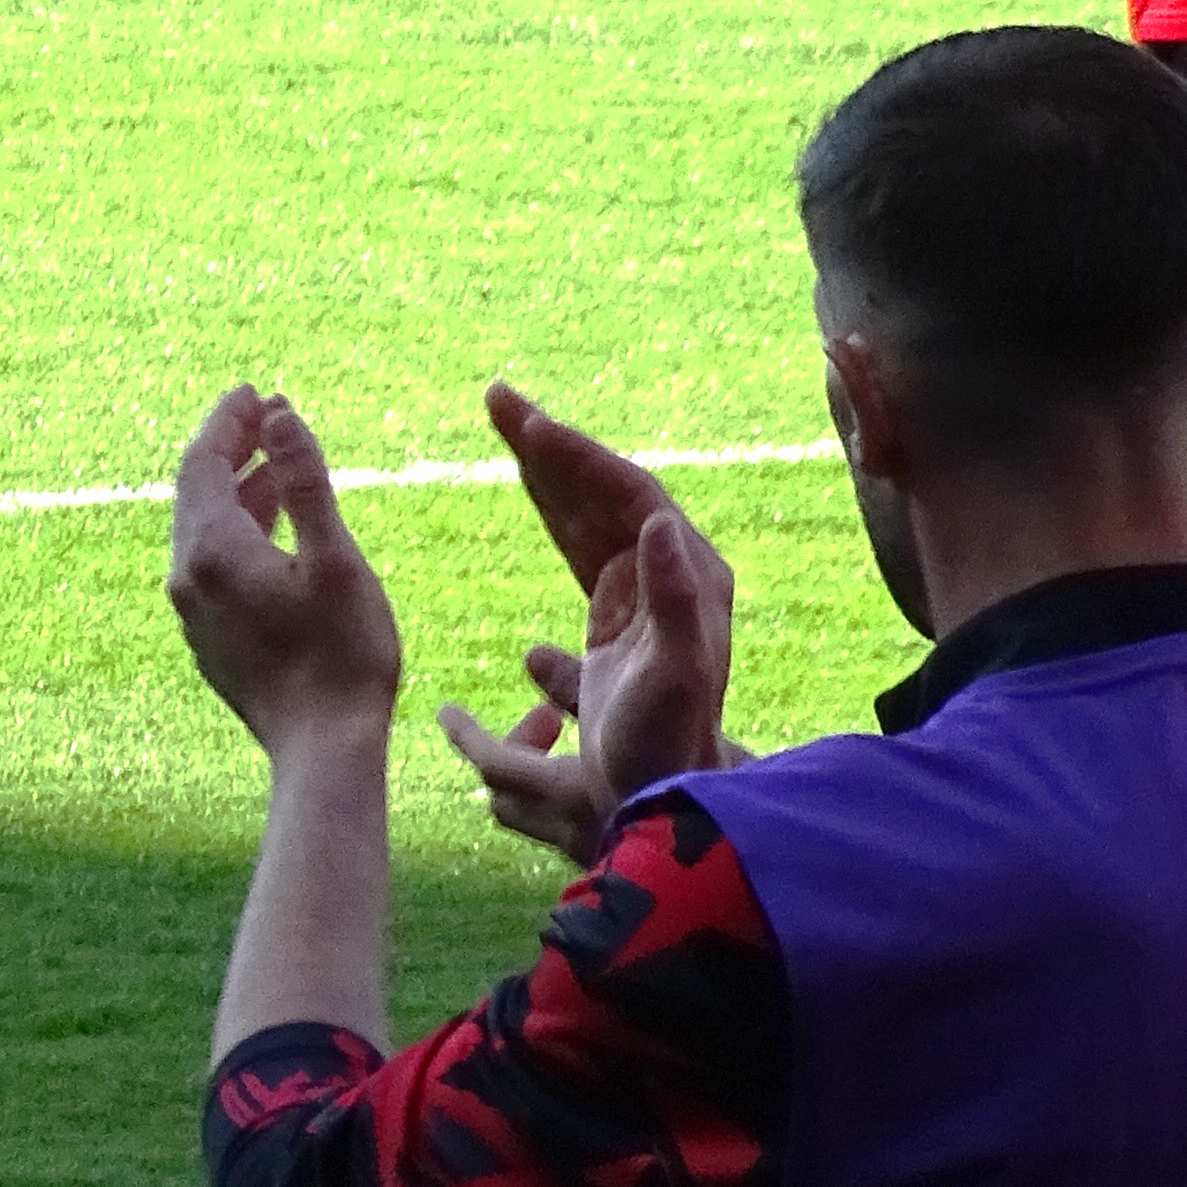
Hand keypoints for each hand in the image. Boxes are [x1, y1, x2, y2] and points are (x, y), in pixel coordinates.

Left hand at [168, 387, 405, 760]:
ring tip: (273, 459)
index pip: (202, 463)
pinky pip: (210, 562)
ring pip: (202, 528)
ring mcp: (192, 610)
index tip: (255, 391)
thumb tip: (279, 414)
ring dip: (236, 489)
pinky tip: (271, 527)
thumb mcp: (335, 559)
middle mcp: (187, 576)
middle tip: (262, 412)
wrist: (322, 748)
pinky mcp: (207, 635)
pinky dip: (237, 529)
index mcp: (212, 550)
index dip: (227, 422)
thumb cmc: (343, 655)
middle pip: (194, 492)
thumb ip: (304, 482)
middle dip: (227, 446)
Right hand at [429, 383, 737, 858]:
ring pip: (587, 509)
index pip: (630, 494)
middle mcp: (670, 569)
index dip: (579, 457)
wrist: (656, 789)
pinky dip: (549, 505)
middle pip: (605, 488)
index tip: (528, 426)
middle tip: (498, 398)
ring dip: (546, 465)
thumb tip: (658, 520)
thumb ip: (674, 597)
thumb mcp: (677, 673)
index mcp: (688, 574)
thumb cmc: (665, 737)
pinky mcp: (613, 610)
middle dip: (553, 443)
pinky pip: (577, 541)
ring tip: (502, 421)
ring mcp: (640, 587)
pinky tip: (526, 486)